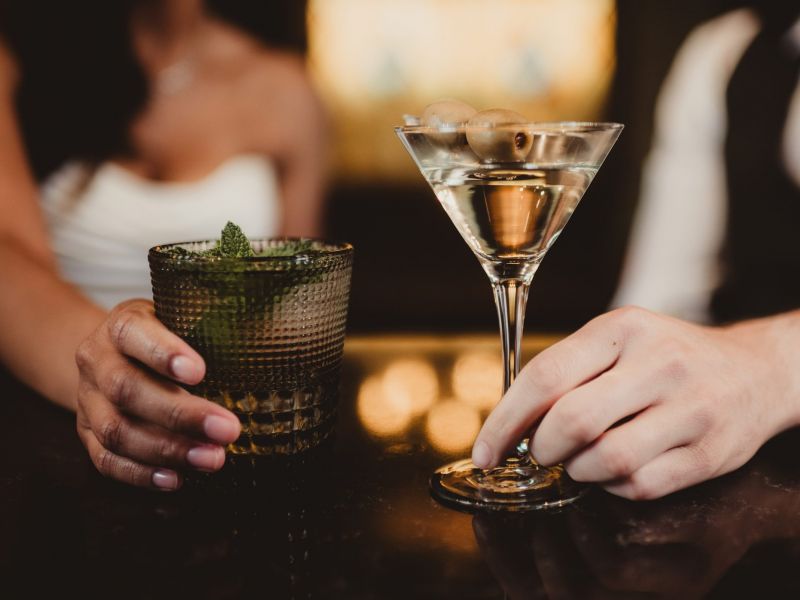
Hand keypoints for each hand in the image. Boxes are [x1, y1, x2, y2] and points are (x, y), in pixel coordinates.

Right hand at [75, 299, 240, 489]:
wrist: (112, 353)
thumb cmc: (166, 334)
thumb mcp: (182, 317)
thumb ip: (210, 327)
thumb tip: (267, 343)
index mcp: (122, 324)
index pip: (133, 333)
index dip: (164, 353)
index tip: (200, 372)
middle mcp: (97, 359)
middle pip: (127, 389)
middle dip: (181, 415)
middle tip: (228, 429)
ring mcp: (88, 399)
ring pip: (117, 430)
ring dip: (168, 450)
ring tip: (212, 459)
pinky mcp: (87, 433)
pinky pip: (106, 460)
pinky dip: (141, 474)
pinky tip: (177, 479)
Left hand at [472, 306, 799, 498]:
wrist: (754, 371)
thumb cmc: (667, 356)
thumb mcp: (618, 340)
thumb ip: (567, 371)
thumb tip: (510, 422)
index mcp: (622, 329)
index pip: (545, 376)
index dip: (505, 420)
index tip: (486, 451)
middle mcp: (659, 364)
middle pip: (571, 422)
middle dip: (541, 448)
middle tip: (541, 452)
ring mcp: (688, 410)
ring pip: (605, 460)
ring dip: (577, 470)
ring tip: (581, 458)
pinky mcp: (708, 453)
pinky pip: (639, 486)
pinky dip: (613, 486)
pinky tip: (615, 469)